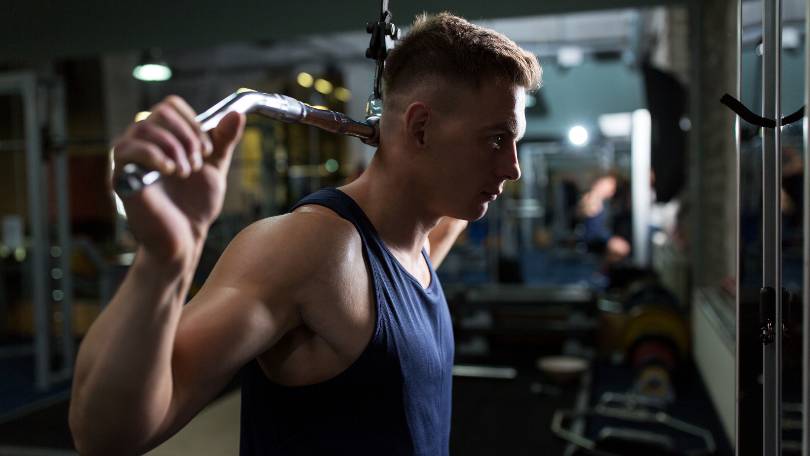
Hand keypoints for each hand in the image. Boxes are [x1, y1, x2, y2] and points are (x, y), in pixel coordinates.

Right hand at [112, 95, 244, 265]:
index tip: (207, 149)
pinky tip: (171, 171)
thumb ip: (224, 140)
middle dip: (186, 136)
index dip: (193, 123)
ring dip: (175, 148)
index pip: (170, 106)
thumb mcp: (215, 167)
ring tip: (186, 172)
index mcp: (163, 137)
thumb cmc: (196, 204)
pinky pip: (126, 149)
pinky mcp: (121, 175)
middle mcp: (142, 142)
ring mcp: (129, 158)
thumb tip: (238, 114)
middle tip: (197, 164)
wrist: (186, 237)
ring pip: (145, 127)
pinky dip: (155, 155)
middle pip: (159, 113)